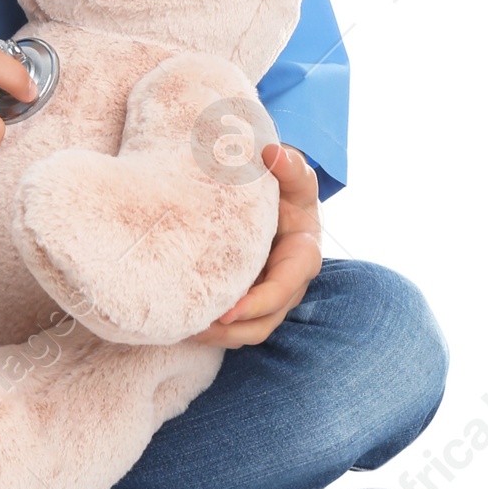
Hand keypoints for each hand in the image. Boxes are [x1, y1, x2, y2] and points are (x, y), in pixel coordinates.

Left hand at [189, 142, 321, 348]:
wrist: (279, 195)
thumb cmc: (287, 184)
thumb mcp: (294, 174)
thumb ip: (289, 165)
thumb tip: (274, 153)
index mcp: (303, 256)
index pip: (282, 289)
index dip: (255, 304)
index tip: (226, 310)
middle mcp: (290, 284)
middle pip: (264, 320)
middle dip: (231, 329)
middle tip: (194, 325)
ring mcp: (271, 295)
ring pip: (249, 330)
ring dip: (219, 335)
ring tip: (184, 330)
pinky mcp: (253, 298)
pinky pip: (236, 325)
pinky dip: (214, 329)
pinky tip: (184, 322)